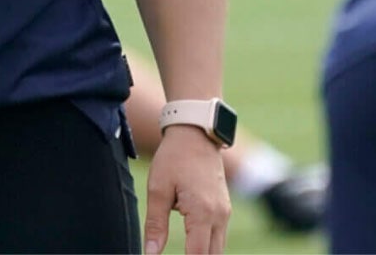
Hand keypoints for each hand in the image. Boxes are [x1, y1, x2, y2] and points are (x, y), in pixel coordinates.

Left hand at [142, 125, 230, 254]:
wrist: (196, 133)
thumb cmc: (174, 158)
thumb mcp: (158, 190)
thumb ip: (155, 225)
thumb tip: (150, 254)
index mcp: (202, 213)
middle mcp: (219, 216)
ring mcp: (225, 212)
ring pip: (218, 249)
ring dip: (202, 254)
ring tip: (183, 252)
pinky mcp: (224, 208)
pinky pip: (219, 236)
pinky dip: (207, 245)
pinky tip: (191, 246)